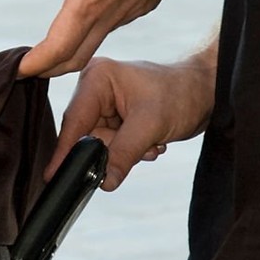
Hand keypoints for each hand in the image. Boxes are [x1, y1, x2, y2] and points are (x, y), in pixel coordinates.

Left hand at [19, 0, 195, 77]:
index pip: (58, 47)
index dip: (36, 63)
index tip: (20, 70)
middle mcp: (112, 13)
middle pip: (77, 55)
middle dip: (51, 65)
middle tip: (32, 64)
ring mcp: (132, 10)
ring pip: (96, 31)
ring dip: (76, 21)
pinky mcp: (147, 2)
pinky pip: (115, 16)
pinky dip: (99, 8)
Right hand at [52, 55, 214, 189]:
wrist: (206, 91)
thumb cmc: (182, 95)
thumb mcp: (151, 126)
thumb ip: (124, 154)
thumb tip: (104, 182)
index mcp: (97, 77)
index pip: (74, 121)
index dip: (66, 151)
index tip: (53, 176)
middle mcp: (95, 87)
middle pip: (86, 136)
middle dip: (112, 150)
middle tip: (141, 149)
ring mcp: (104, 102)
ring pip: (100, 145)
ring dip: (125, 152)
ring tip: (151, 143)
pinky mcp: (114, 115)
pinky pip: (111, 145)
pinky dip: (130, 150)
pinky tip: (150, 142)